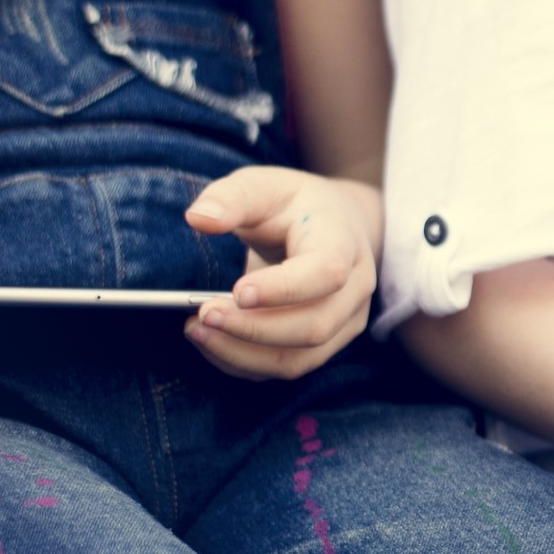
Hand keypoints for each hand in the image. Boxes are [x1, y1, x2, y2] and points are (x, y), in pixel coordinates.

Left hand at [181, 168, 379, 381]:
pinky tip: (212, 341)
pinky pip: (288, 368)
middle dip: (252, 329)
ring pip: (300, 358)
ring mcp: (346, 319)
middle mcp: (355, 286)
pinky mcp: (327, 343)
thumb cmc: (293, 205)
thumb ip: (230, 198)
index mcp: (343, 241)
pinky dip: (244, 362)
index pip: (326, 273)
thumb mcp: (263, 185)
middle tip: (202, 314)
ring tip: (197, 330)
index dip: (284, 289)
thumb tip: (198, 218)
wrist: (335, 224)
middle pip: (314, 326)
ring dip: (243, 353)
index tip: (236, 291)